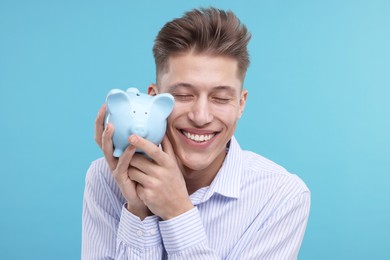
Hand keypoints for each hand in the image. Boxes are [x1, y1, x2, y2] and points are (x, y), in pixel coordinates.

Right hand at [94, 104, 149, 218]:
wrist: (147, 197)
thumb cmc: (146, 174)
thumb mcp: (146, 154)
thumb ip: (146, 140)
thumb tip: (158, 122)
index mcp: (117, 152)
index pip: (106, 133)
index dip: (103, 120)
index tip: (105, 105)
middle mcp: (113, 159)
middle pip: (101, 140)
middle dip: (100, 125)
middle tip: (103, 111)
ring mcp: (115, 168)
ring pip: (108, 151)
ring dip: (108, 138)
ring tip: (111, 126)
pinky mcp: (121, 178)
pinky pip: (123, 164)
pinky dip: (127, 154)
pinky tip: (132, 145)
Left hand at [128, 135, 193, 219]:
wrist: (177, 207)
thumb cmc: (174, 182)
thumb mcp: (174, 164)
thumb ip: (167, 147)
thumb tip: (162, 128)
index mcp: (168, 163)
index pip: (153, 150)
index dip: (141, 143)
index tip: (131, 136)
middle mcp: (161, 173)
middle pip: (137, 160)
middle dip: (132, 158)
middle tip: (133, 159)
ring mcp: (153, 185)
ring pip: (132, 171)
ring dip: (132, 171)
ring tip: (140, 174)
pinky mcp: (146, 195)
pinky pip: (134, 184)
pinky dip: (136, 184)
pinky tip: (144, 187)